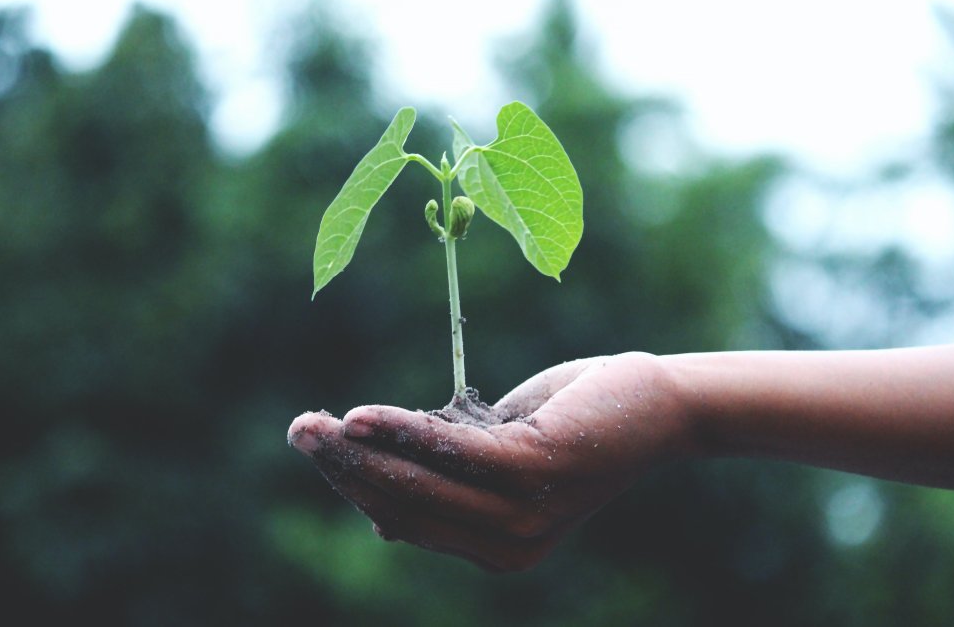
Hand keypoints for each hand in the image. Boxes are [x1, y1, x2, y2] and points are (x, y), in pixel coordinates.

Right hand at [287, 353, 694, 571]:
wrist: (655, 404)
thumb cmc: (573, 422)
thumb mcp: (500, 455)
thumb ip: (448, 480)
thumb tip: (379, 516)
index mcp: (496, 548)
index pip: (407, 520)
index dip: (356, 486)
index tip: (319, 448)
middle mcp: (508, 546)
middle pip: (404, 506)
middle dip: (344, 470)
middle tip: (299, 431)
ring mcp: (523, 514)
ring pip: (419, 484)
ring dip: (360, 452)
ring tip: (315, 425)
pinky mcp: (535, 471)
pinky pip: (451, 451)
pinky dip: (403, 431)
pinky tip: (361, 416)